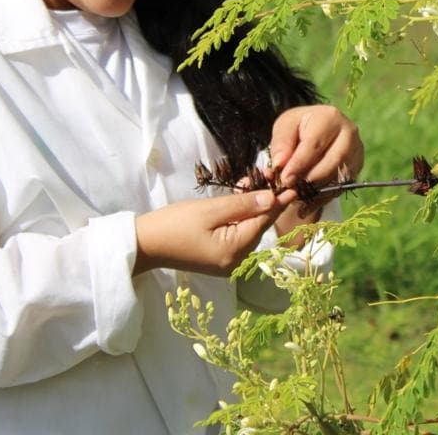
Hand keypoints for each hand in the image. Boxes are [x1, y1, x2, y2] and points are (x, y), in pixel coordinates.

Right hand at [133, 189, 294, 275]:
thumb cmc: (174, 224)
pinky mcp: (218, 256)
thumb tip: (272, 198)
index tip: (293, 185)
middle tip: (272, 175)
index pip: (264, 222)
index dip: (279, 202)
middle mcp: (236, 261)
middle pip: (258, 226)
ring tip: (256, 180)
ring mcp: (227, 261)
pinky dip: (239, 216)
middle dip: (265, 201)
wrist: (144, 244)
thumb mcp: (210, 210)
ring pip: (248, 228)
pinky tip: (240, 196)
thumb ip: (242, 204)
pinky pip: (236, 233)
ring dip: (252, 206)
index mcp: (236, 251)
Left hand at [268, 105, 364, 235]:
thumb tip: (281, 164)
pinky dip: (323, 199)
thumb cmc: (299, 128)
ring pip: (339, 178)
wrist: (318, 130)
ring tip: (297, 199)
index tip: (285, 179)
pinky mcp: (357, 167)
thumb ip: (281, 144)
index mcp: (330, 118)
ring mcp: (357, 151)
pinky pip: (341, 188)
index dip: (299, 164)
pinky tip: (306, 206)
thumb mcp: (285, 127)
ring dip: (316, 191)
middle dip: (310, 180)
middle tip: (291, 191)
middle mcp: (349, 133)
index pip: (315, 145)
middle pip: (332, 162)